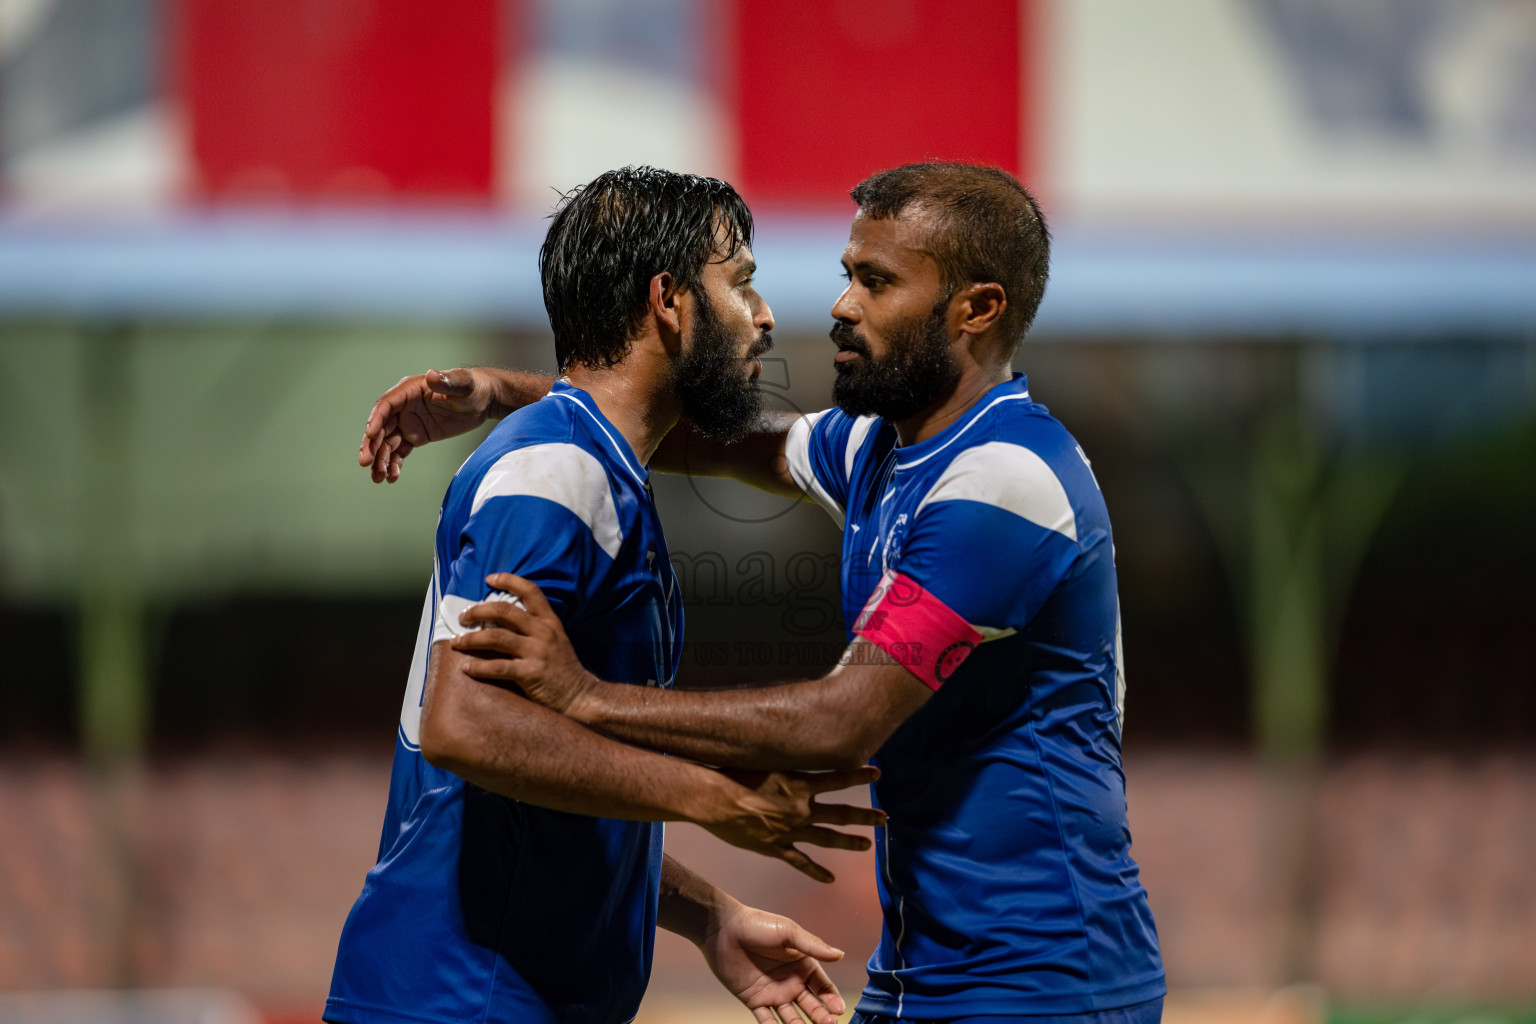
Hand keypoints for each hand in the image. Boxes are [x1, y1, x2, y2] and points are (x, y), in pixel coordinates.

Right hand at [358, 367, 494, 482]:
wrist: (482, 401)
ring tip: (378, 477)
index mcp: (409, 391)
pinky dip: (394, 464)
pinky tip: (392, 477)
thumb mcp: (462, 384)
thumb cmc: (471, 387)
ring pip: (387, 442)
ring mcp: (408, 422)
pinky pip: (400, 451)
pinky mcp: (416, 437)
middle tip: (365, 462)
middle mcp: (403, 407)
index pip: (386, 405)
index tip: (370, 435)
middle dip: (372, 445)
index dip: (376, 419)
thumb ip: (447, 381)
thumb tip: (432, 375)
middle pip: (381, 427)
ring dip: (380, 459)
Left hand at [451, 573, 600, 715]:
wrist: (580, 695)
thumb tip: (502, 618)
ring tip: (456, 642)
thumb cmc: (563, 668)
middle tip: (463, 617)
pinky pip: (498, 667)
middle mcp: (543, 633)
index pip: (531, 591)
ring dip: (472, 638)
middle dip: (479, 611)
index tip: (489, 579)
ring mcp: (537, 653)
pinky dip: (479, 667)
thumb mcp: (556, 639)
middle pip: (505, 611)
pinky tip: (466, 668)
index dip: (509, 580)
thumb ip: (535, 627)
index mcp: (550, 622)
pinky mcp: (530, 674)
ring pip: (496, 637)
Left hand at [702, 904, 847, 1023]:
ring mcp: (774, 993)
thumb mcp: (788, 932)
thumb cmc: (757, 924)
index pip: (823, 987)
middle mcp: (791, 982)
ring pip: (792, 1017)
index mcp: (803, 965)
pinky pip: (767, 1020)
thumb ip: (812, 945)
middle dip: (821, 1016)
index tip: (839, 1009)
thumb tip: (840, 954)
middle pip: (811, 1005)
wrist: (722, 929)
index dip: (831, 999)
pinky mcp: (755, 1001)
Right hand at [705, 766, 882, 882]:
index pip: (838, 779)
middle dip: (864, 816)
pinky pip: (801, 862)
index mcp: (799, 785)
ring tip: (867, 845)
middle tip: (884, 818)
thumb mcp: (764, 758)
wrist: (714, 799)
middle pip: (840, 813)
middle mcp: (800, 809)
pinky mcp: (776, 847)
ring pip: (827, 838)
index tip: (877, 773)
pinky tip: (831, 879)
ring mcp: (790, 830)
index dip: (859, 776)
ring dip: (848, 842)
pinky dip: (816, 871)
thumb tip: (794, 740)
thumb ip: (783, 757)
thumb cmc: (734, 773)